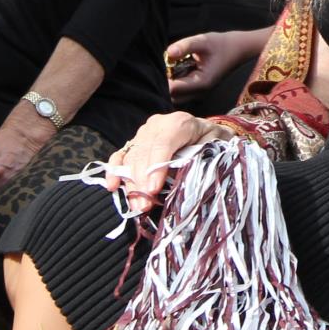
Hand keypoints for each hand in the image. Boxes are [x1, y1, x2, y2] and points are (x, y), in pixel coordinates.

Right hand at [106, 110, 230, 214]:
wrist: (205, 130)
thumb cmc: (211, 140)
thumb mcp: (215, 145)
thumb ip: (203, 156)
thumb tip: (189, 174)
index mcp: (179, 123)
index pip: (163, 144)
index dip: (156, 167)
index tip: (152, 189)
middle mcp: (157, 125)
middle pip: (144, 154)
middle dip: (142, 182)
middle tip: (144, 206)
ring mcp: (143, 133)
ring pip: (131, 158)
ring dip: (131, 183)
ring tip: (136, 206)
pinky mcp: (135, 142)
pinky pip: (121, 155)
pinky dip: (115, 170)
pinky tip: (113, 185)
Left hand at [165, 32, 251, 100]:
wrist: (238, 49)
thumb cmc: (221, 44)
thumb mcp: (203, 40)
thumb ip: (185, 46)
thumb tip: (168, 53)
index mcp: (201, 83)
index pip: (173, 89)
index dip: (162, 80)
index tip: (156, 67)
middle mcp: (199, 93)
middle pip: (171, 96)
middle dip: (163, 83)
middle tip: (160, 66)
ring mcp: (199, 93)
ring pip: (175, 95)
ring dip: (169, 83)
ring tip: (169, 66)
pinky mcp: (198, 90)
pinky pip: (181, 91)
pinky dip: (175, 82)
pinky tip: (175, 68)